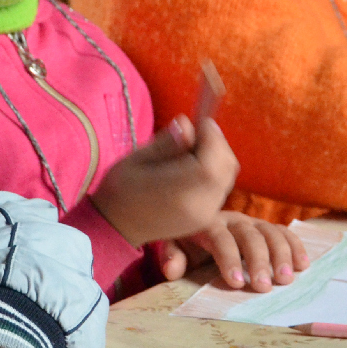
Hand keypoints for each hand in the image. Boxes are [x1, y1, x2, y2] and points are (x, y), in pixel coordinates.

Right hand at [89, 116, 237, 246]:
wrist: (118, 227)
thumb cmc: (121, 190)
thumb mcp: (136, 160)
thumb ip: (166, 144)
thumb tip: (188, 124)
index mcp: (177, 194)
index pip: (211, 163)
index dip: (212, 137)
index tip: (201, 121)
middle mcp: (198, 207)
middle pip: (226, 167)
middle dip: (217, 143)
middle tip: (197, 130)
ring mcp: (205, 215)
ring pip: (228, 175)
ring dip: (218, 155)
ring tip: (194, 147)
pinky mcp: (207, 217)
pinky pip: (223, 185)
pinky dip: (216, 169)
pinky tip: (194, 165)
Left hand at [159, 212, 309, 290]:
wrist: (196, 218)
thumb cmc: (186, 241)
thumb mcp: (175, 246)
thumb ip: (172, 256)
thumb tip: (173, 270)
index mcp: (209, 224)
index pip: (220, 239)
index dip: (228, 259)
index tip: (236, 282)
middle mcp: (233, 220)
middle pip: (249, 236)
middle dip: (259, 260)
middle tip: (265, 286)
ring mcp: (252, 222)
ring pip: (270, 232)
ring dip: (281, 254)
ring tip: (287, 278)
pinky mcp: (266, 228)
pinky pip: (283, 233)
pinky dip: (295, 246)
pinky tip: (303, 264)